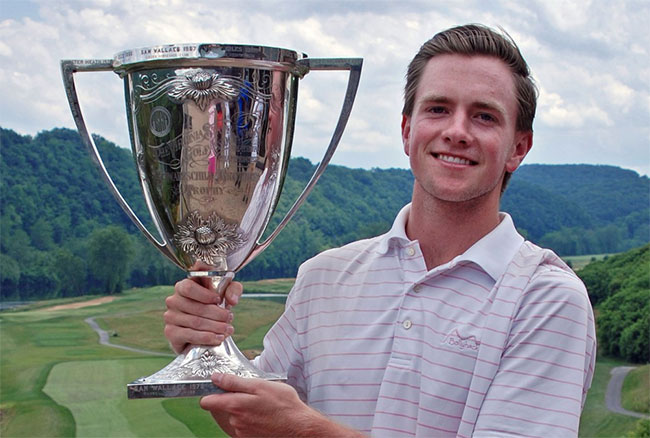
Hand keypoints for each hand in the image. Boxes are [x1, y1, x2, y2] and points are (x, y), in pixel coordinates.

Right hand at [163, 277, 242, 353]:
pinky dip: (206, 337)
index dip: (205, 295)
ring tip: (227, 330)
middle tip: (229, 318)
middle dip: (217, 314)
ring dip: (215, 327)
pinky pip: (190, 335)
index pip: (189, 288)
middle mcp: (173, 300)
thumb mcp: (225, 293)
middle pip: (196, 308)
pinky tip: (218, 338)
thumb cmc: (212, 306)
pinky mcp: (170, 332)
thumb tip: (232, 300)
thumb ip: (232, 289)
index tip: (219, 300)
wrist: (201, 330)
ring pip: (195, 322)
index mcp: (183, 286)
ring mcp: (170, 317)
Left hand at [200, 374, 363, 437]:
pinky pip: (243, 425)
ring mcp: (241, 432)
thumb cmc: (283, 405)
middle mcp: (234, 422)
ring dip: (244, 409)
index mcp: (235, 406)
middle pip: (223, 408)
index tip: (220, 386)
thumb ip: (235, 382)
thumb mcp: (260, 385)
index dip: (212, 391)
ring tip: (262, 405)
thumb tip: (216, 378)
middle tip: (252, 393)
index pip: (207, 401)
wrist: (299, 427)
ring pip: (234, 416)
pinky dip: (250, 419)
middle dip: (234, 399)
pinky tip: (264, 415)